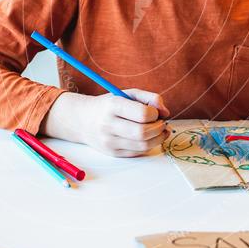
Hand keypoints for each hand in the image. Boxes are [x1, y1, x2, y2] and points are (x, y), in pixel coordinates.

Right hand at [41, 88, 169, 156]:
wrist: (82, 120)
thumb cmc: (109, 105)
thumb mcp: (127, 94)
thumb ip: (150, 98)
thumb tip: (166, 112)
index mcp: (112, 106)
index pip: (142, 114)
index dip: (155, 113)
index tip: (155, 112)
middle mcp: (108, 125)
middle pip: (143, 133)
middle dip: (159, 128)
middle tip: (162, 123)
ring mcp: (109, 142)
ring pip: (143, 146)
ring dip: (158, 138)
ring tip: (160, 130)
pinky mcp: (113, 153)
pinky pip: (138, 153)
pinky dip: (149, 145)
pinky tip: (150, 137)